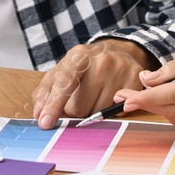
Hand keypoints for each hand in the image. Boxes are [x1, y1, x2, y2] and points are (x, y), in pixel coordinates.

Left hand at [30, 39, 155, 129]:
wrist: (119, 51)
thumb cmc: (85, 65)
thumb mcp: (62, 71)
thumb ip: (46, 92)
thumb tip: (39, 114)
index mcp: (78, 56)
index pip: (64, 84)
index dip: (54, 105)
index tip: (46, 123)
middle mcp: (102, 61)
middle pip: (80, 108)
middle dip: (77, 108)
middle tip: (83, 93)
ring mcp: (121, 70)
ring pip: (98, 114)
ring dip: (94, 110)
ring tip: (98, 93)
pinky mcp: (136, 80)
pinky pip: (117, 113)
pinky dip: (111, 109)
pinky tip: (111, 94)